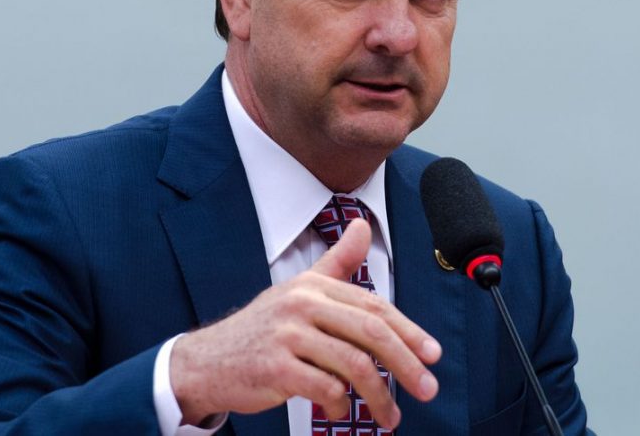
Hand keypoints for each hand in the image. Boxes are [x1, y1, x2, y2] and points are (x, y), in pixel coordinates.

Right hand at [169, 219, 440, 429]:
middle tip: (428, 387)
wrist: (207, 361)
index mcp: (311, 285)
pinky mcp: (276, 368)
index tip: (432, 355)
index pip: (373, 306)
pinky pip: (325, 389)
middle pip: (370, 332)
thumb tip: (362, 226)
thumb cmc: (261, 329)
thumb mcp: (298, 290)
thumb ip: (336, 263)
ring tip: (389, 414)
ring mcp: (287, 336)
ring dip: (379, 396)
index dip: (409, 331)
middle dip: (406, 363)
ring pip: (353, 366)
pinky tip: (340, 411)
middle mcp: (300, 305)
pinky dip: (340, 405)